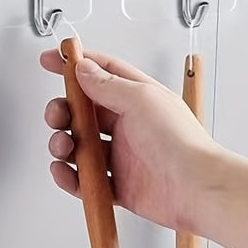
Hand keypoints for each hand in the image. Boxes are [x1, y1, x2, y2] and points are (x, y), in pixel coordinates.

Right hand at [40, 49, 218, 230]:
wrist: (195, 188)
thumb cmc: (180, 143)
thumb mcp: (141, 100)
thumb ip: (108, 84)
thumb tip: (84, 69)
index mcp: (135, 99)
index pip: (99, 73)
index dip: (73, 64)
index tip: (52, 59)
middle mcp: (126, 126)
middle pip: (82, 113)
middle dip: (63, 111)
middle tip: (58, 116)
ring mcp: (120, 156)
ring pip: (78, 146)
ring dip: (62, 144)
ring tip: (64, 147)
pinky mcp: (116, 185)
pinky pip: (83, 180)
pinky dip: (68, 176)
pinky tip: (65, 171)